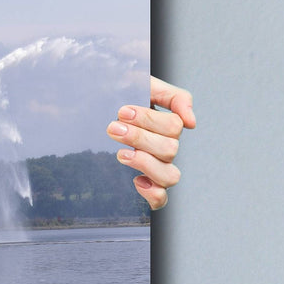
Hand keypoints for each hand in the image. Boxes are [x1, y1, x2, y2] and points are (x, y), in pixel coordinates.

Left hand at [108, 76, 194, 210]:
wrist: (91, 103)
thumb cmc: (118, 92)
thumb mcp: (144, 84)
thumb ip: (174, 97)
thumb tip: (191, 122)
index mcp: (167, 123)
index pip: (174, 127)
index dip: (149, 120)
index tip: (122, 111)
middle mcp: (165, 146)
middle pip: (170, 150)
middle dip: (139, 138)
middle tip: (113, 128)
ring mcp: (156, 165)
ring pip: (170, 176)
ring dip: (145, 163)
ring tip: (121, 154)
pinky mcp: (145, 182)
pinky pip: (161, 199)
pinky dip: (153, 194)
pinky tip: (136, 180)